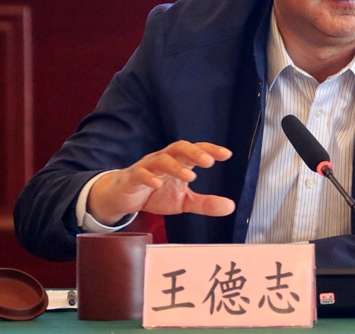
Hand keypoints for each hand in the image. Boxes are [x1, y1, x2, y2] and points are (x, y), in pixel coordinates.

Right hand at [86, 141, 234, 225]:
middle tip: (208, 162)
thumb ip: (205, 203)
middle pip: (180, 148)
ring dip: (176, 166)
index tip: (226, 154)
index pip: (196, 151)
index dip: (210, 150)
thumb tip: (231, 206)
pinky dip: (149, 177)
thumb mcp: (183, 201)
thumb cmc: (155, 194)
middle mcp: (165, 159)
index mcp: (179, 162)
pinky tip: (157, 184)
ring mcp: (148, 166)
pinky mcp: (132, 177)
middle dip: (194, 153)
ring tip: (190, 176)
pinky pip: (140, 173)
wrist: (123, 198)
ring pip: (161, 159)